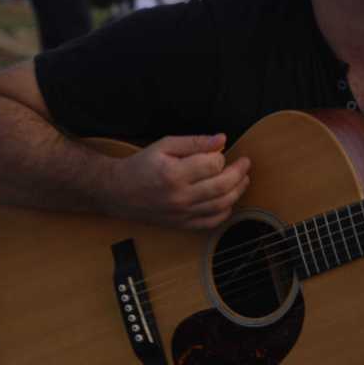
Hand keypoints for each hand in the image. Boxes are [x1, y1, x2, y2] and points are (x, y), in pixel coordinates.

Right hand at [108, 133, 250, 229]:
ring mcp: (182, 214)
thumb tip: (222, 139)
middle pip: (223, 186)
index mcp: (174, 174)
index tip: (220, 152)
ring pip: (222, 205)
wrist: (118, 192)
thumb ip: (194, 142)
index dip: (221, 156)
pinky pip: (212, 222)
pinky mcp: (182, 225)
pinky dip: (225, 211)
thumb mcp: (164, 145)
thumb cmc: (141, 165)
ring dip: (238, 191)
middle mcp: (180, 197)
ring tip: (243, 179)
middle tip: (245, 163)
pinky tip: (229, 199)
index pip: (213, 164)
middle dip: (240, 173)